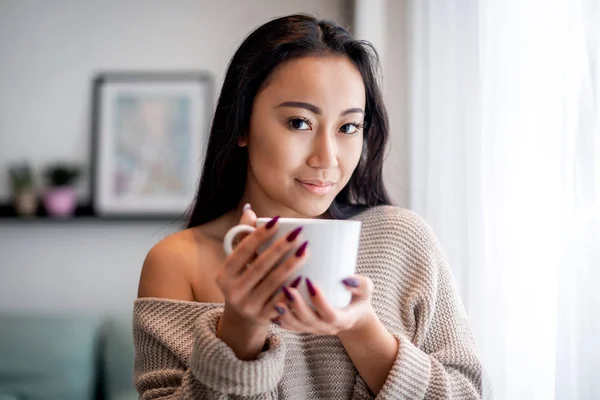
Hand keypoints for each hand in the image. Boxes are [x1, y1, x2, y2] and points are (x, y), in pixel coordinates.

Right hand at [216, 205, 307, 327]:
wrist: (243, 319)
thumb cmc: (244, 280)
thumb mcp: (239, 263)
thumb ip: (244, 237)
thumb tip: (250, 211)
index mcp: (224, 276)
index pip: (242, 251)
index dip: (259, 235)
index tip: (277, 221)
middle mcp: (233, 292)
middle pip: (260, 266)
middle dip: (280, 248)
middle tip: (298, 233)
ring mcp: (249, 307)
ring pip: (273, 283)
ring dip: (291, 265)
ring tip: (306, 249)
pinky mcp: (265, 318)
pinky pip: (281, 302)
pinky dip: (292, 289)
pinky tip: (305, 277)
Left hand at [271, 274, 375, 335]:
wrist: (353, 317)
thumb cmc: (358, 298)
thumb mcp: (366, 291)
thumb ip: (360, 284)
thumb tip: (346, 280)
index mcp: (343, 320)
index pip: (330, 315)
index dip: (320, 302)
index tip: (311, 282)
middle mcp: (326, 328)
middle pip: (309, 322)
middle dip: (297, 306)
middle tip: (287, 288)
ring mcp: (314, 330)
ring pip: (297, 326)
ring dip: (285, 314)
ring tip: (275, 298)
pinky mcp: (304, 328)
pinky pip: (290, 327)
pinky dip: (280, 318)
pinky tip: (269, 306)